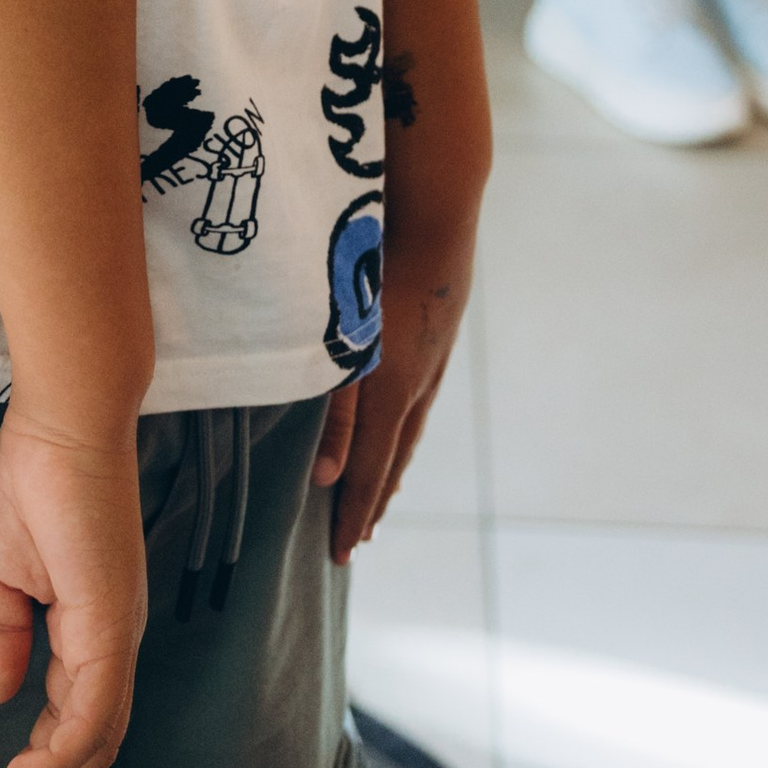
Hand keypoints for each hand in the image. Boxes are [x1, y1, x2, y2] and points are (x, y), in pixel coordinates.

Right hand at [0, 418, 146, 767]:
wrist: (63, 416)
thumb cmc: (36, 477)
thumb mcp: (5, 572)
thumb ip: (5, 633)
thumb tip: (0, 697)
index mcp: (94, 628)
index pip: (78, 722)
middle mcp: (116, 638)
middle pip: (93, 747)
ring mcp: (119, 630)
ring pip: (97, 741)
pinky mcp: (110, 618)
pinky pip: (94, 709)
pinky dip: (61, 754)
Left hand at [313, 219, 474, 562]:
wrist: (437, 212)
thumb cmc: (378, 271)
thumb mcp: (346, 342)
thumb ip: (336, 411)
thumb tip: (327, 477)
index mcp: (390, 392)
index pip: (368, 471)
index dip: (353, 513)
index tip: (342, 555)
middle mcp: (417, 385)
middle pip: (393, 459)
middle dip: (374, 500)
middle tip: (360, 537)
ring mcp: (433, 359)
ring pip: (411, 429)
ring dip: (393, 467)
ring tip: (384, 492)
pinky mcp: (440, 333)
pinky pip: (421, 400)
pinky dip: (406, 428)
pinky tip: (403, 419)